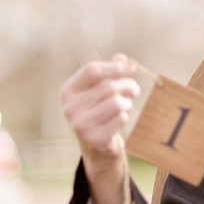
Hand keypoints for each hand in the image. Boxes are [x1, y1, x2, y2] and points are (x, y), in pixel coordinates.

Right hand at [60, 54, 140, 203]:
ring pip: (117, 102)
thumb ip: (110, 72)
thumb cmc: (100, 111)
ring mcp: (80, 124)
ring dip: (127, 102)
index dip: (115, 67)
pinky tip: (120, 120)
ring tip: (125, 106)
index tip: (132, 67)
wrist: (98, 145)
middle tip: (135, 90)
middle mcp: (69, 108)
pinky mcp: (94, 138)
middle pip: (108, 86)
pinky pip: (121, 118)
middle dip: (128, 85)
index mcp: (68, 91)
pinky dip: (125, 116)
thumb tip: (123, 58)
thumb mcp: (100, 90)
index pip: (92, 70)